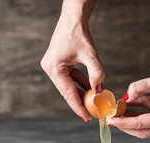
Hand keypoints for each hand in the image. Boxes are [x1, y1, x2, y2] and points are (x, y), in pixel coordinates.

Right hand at [41, 0, 103, 121]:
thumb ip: (96, 73)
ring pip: (69, 86)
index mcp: (54, 68)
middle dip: (80, 102)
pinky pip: (70, 78)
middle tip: (91, 114)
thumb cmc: (79, 33)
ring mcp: (53, 67)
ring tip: (93, 104)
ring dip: (81, 93)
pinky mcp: (58, 64)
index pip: (68, 93)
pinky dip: (80, 83)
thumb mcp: (90, 55)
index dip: (78, 107)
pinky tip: (90, 89)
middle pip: (67, 92)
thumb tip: (99, 90)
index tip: (87, 117)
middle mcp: (50, 69)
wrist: (73, 18)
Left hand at [108, 61, 149, 137]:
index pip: (141, 124)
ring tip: (117, 109)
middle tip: (111, 119)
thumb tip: (126, 96)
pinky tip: (127, 101)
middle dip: (125, 124)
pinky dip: (137, 107)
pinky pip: (146, 112)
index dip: (124, 123)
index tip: (111, 120)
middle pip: (141, 129)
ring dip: (130, 116)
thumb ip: (139, 88)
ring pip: (142, 122)